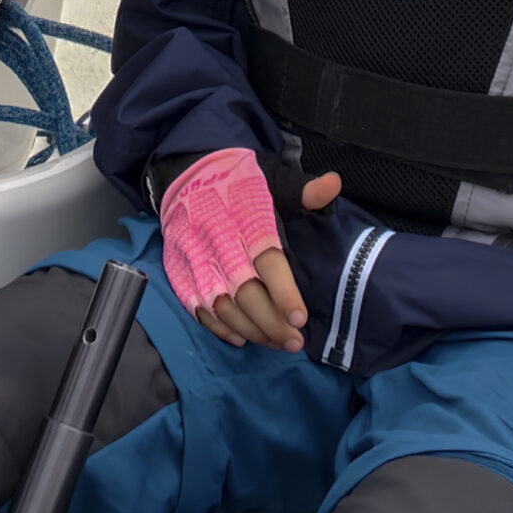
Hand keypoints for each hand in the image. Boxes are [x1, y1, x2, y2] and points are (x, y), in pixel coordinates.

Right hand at [159, 149, 343, 351]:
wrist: (185, 168)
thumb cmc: (238, 180)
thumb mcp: (272, 179)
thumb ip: (303, 190)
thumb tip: (334, 183)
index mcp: (245, 219)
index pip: (266, 261)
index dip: (283, 293)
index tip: (301, 318)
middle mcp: (218, 241)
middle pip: (245, 292)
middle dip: (271, 323)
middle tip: (295, 342)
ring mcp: (195, 258)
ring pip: (222, 306)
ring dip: (250, 330)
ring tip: (275, 344)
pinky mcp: (179, 269)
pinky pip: (196, 307)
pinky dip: (219, 327)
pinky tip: (241, 338)